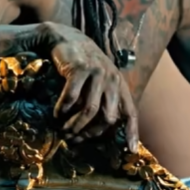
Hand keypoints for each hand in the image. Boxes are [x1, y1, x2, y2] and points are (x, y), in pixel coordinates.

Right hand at [39, 22, 138, 151]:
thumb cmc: (83, 64)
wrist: (67, 38)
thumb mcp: (100, 80)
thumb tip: (100, 129)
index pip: (130, 112)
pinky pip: (72, 98)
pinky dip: (63, 110)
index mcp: (119, 84)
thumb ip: (104, 99)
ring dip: (76, 125)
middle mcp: (112, 79)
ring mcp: (97, 73)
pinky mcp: (80, 69)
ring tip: (64, 130)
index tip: (130, 150)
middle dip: (91, 132)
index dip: (132, 132)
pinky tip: (57, 114)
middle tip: (75, 139)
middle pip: (108, 117)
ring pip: (90, 110)